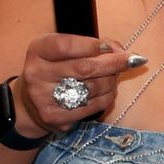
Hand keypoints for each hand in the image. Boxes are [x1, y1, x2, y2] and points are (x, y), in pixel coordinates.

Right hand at [15, 34, 144, 136]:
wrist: (30, 104)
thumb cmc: (56, 71)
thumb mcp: (64, 52)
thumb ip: (90, 46)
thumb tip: (122, 52)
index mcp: (38, 51)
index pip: (66, 45)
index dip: (92, 45)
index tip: (110, 47)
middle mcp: (37, 74)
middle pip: (84, 68)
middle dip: (114, 63)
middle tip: (133, 60)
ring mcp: (44, 98)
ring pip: (94, 87)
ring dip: (111, 81)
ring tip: (112, 77)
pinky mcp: (56, 118)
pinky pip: (95, 105)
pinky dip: (108, 96)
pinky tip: (107, 92)